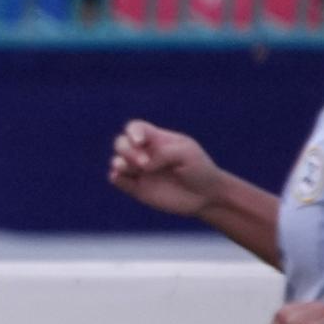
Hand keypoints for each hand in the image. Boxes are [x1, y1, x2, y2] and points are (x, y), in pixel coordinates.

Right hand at [107, 121, 224, 217]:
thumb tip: (143, 165)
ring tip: (138, 170)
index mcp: (157, 139)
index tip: (140, 141)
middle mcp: (145, 153)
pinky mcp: (138, 189)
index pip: (135, 128)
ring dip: (121, 163)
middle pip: (121, 143)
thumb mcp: (186, 153)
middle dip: (127, 150)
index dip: (132, 132)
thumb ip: (162, 153)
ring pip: (117, 161)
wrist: (207, 196)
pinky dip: (116, 177)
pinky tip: (121, 178)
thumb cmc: (200, 169)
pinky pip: (118, 180)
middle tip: (144, 164)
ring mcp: (140, 171)